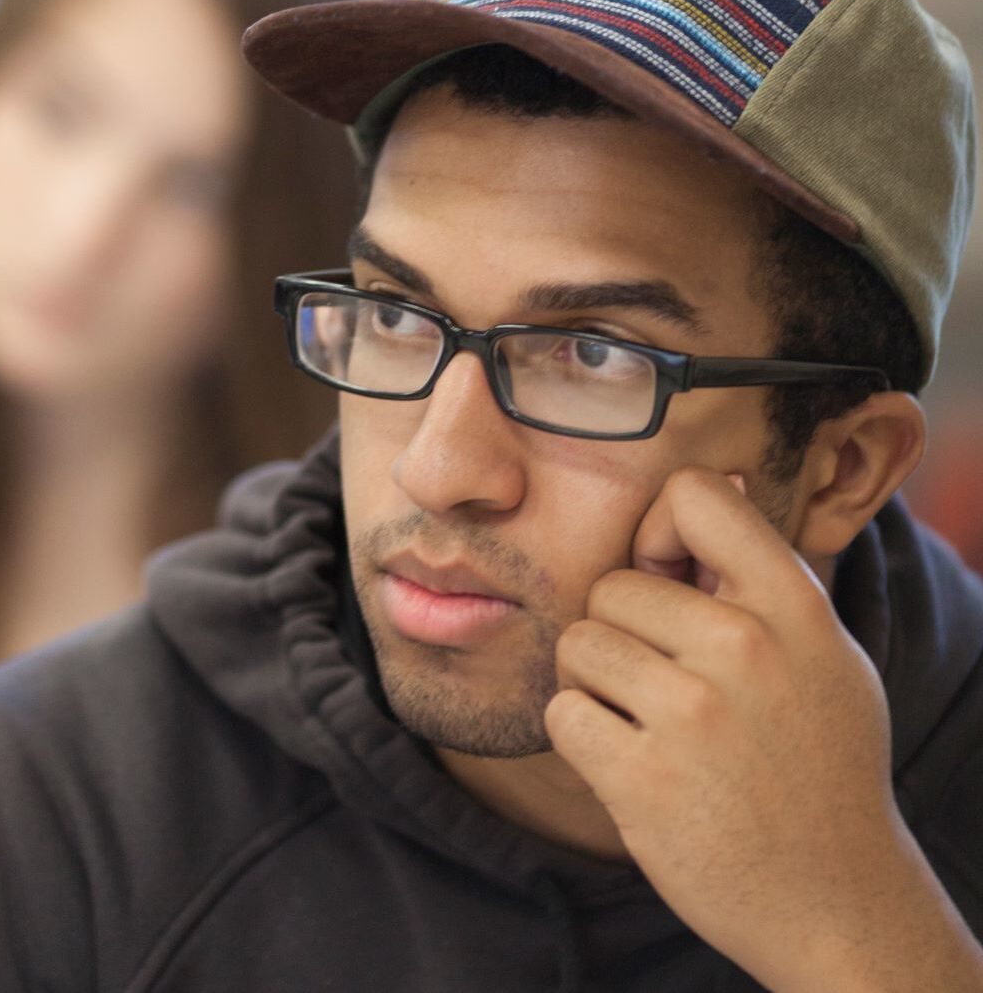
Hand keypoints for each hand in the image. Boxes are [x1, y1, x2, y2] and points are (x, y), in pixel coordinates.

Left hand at [544, 466, 982, 991]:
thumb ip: (759, 586)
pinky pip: (561, 712)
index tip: (665, 577)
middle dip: (620, 632)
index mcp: (795, 608)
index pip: (696, 495)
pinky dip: (580, 737)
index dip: (657, 529)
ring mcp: (692, 713)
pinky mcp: (642, 775)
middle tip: (661, 686)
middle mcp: (745, 648)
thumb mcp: (824, 659)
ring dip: (593, 685)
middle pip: (611, 584)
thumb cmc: (817, 767)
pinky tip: (630, 763)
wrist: (834, 901)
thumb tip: (680, 505)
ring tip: (646, 725)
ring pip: (577, 644)